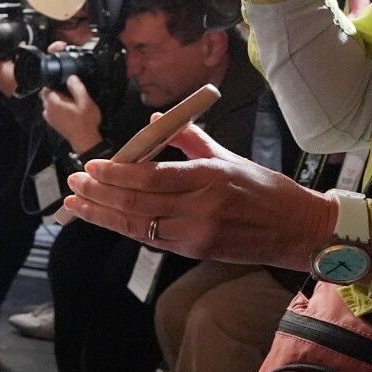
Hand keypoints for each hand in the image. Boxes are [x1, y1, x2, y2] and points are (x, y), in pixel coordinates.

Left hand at [40, 74, 103, 152]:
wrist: (85, 140)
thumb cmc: (85, 120)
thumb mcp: (85, 100)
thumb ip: (76, 87)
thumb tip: (70, 77)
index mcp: (53, 102)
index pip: (46, 88)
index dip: (54, 83)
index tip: (64, 84)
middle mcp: (47, 109)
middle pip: (46, 96)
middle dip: (55, 92)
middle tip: (69, 92)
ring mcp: (49, 118)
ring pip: (48, 104)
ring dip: (56, 101)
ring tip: (69, 101)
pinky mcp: (53, 123)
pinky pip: (51, 112)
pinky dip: (57, 109)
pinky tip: (68, 110)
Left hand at [63, 123, 340, 269]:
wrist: (298, 230)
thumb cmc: (265, 190)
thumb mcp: (228, 157)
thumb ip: (189, 138)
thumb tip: (155, 119)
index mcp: (209, 177)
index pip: (152, 176)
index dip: (116, 174)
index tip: (91, 167)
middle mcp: (201, 208)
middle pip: (137, 202)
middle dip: (99, 194)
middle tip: (73, 184)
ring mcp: (197, 234)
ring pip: (138, 225)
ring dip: (102, 215)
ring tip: (75, 205)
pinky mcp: (195, 251)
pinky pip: (152, 239)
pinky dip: (125, 228)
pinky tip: (104, 219)